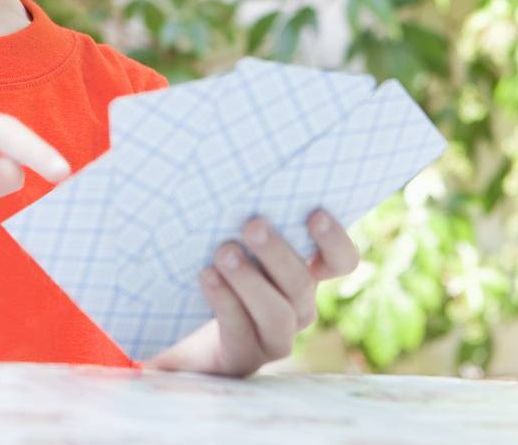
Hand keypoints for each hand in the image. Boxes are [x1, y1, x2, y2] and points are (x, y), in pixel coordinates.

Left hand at [142, 210, 360, 377]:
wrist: (177, 325)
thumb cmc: (209, 263)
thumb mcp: (228, 235)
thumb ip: (242, 212)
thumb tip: (232, 161)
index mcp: (303, 273)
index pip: (340, 261)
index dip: (334, 240)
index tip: (314, 212)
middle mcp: (297, 306)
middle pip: (302, 284)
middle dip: (278, 253)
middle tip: (252, 225)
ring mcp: (274, 336)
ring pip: (278, 314)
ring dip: (251, 281)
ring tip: (223, 253)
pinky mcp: (244, 356)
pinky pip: (243, 332)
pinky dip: (226, 302)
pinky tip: (207, 277)